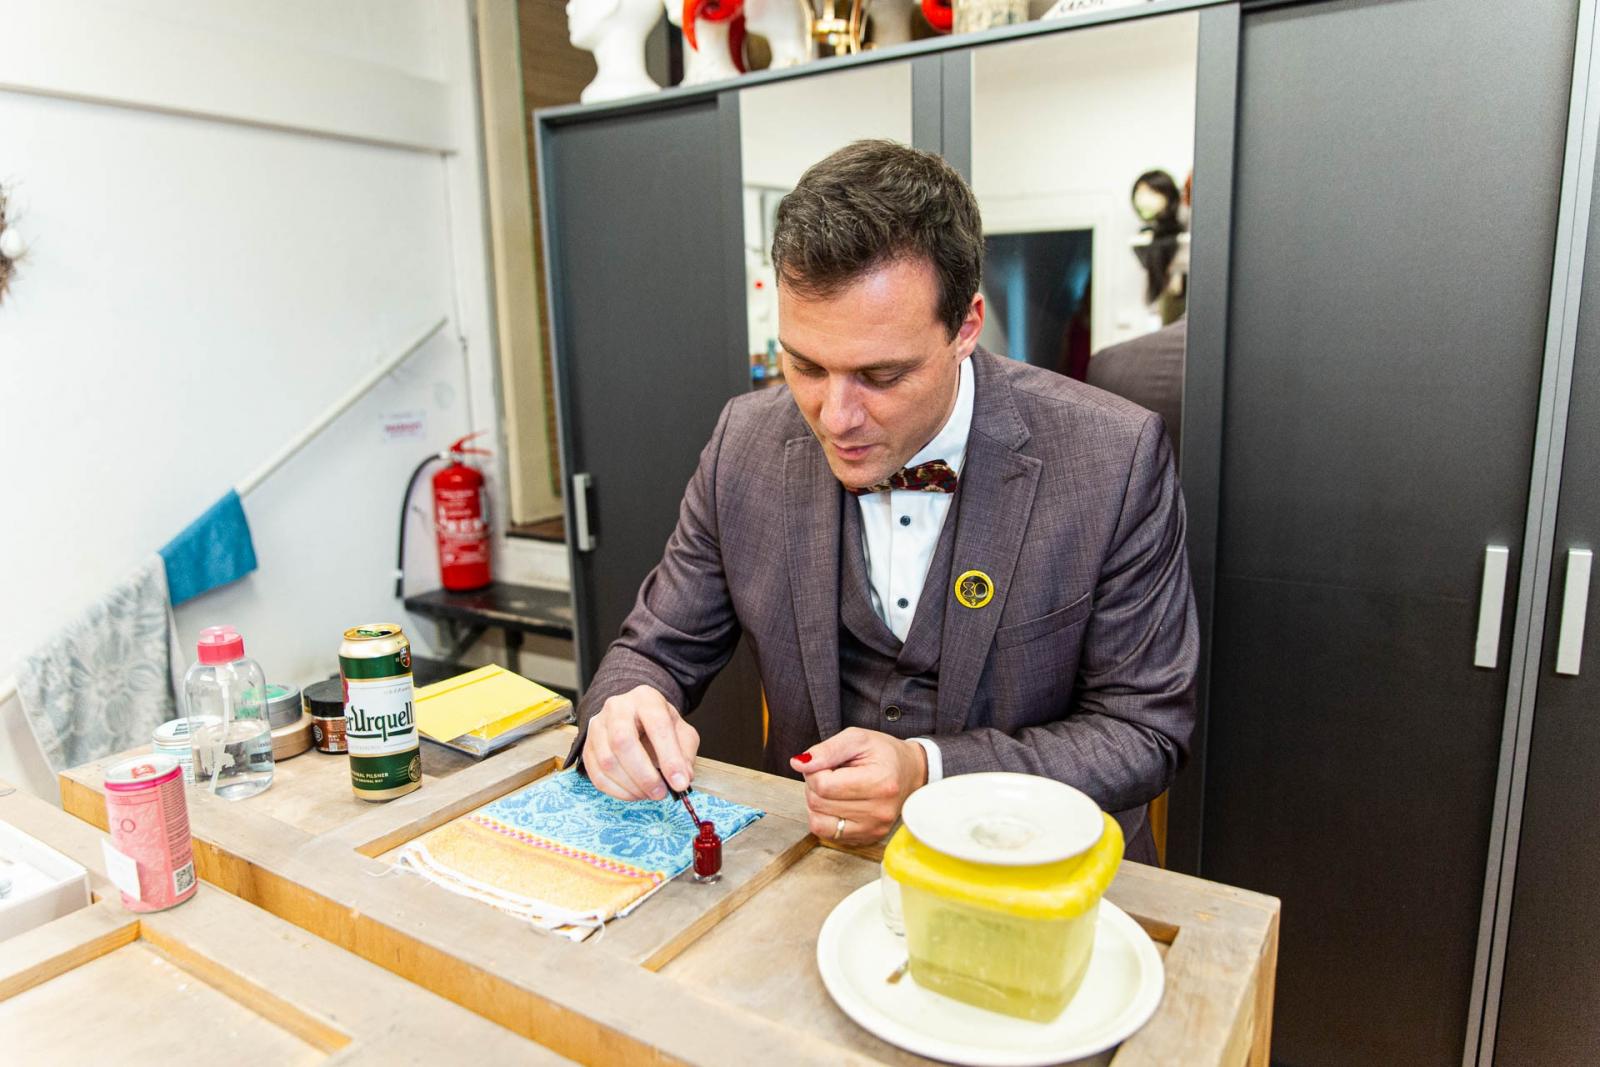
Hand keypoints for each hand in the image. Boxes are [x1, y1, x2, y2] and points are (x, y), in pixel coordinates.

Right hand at [582, 684, 699, 800]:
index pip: (657, 725)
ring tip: (649, 794)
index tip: (680, 783)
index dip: (669, 757)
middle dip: (644, 775)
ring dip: (631, 786)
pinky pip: (596, 775)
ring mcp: (598, 726)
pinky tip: (633, 793)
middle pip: (623, 741)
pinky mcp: (587, 746)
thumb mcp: (681, 732)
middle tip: (660, 793)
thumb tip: (682, 778)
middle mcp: (617, 708)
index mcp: (646, 699)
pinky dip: (617, 791)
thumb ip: (685, 754)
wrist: (635, 717)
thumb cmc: (659, 725)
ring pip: (607, 761)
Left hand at [789, 727, 927, 845]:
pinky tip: (837, 803)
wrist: (910, 772)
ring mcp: (874, 828)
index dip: (814, 770)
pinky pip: (827, 834)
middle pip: (818, 803)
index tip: (826, 762)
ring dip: (817, 803)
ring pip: (818, 822)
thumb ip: (827, 750)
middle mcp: (879, 811)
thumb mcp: (857, 739)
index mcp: (880, 782)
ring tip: (833, 788)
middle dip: (814, 785)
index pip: (823, 785)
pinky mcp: (867, 838)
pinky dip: (824, 817)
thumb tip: (799, 763)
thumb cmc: (884, 753)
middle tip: (831, 772)